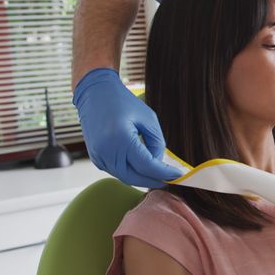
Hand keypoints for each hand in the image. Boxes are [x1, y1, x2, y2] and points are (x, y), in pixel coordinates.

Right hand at [73, 68, 182, 187]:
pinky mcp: (96, 158)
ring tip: (159, 173)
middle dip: (153, 180)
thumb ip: (157, 142)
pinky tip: (143, 167)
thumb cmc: (123, 102)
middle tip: (169, 179)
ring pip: (125, 177)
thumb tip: (159, 163)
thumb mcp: (148, 118)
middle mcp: (106, 151)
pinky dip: (131, 172)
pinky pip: (117, 171)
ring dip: (142, 178)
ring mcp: (98, 156)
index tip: (179, 175)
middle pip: (135, 177)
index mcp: (120, 138)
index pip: (146, 165)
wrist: (95, 94)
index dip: (164, 173)